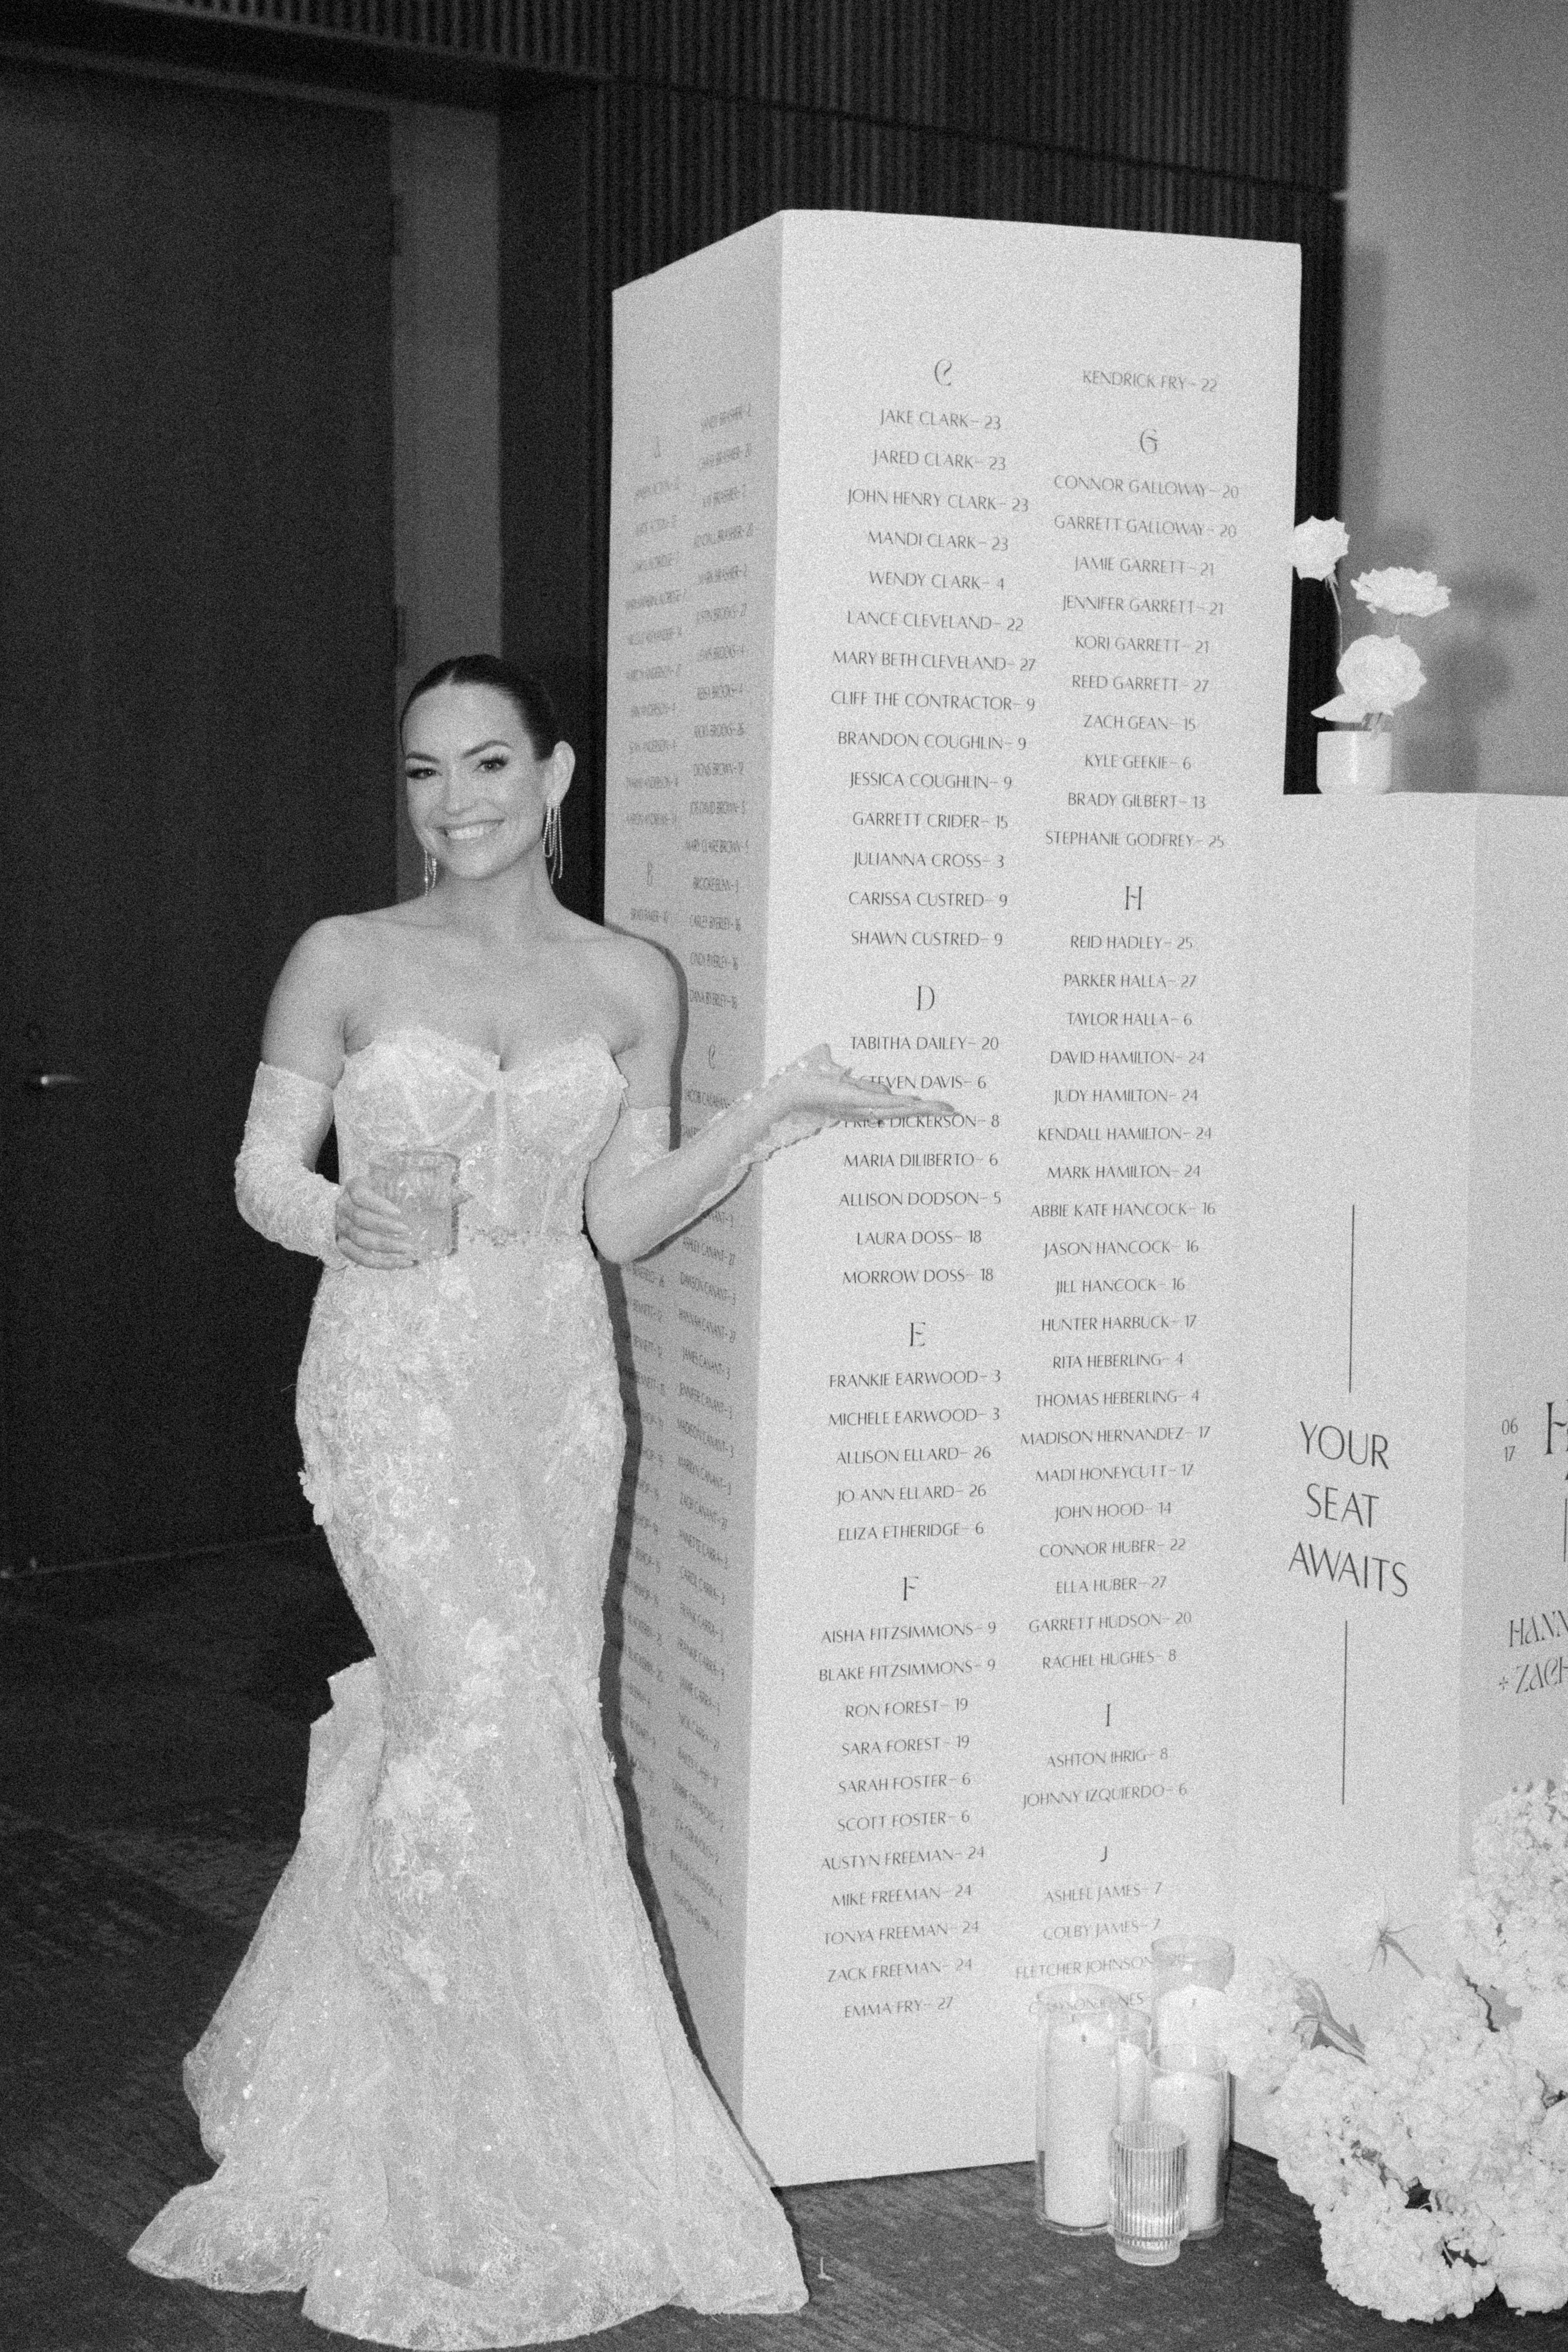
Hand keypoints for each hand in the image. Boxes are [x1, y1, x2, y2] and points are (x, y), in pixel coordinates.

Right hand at [335, 1177, 419, 1268]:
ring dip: (385, 1247)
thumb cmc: (379, 1192)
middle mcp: (343, 1207)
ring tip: (408, 1250)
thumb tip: (428, 1187)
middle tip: (407, 1231)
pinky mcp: (344, 1245)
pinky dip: (381, 1263)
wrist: (355, 1206)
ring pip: (360, 1241)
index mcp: (353, 1187)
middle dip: (385, 1227)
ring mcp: (341, 1228)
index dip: (378, 1204)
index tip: (398, 1212)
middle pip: (360, 1219)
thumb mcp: (387, 1181)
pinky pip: (360, 1258)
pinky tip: (401, 1263)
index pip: (360, 1195)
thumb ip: (402, 1182)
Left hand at [775, 1044, 955, 1128]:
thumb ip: (859, 1081)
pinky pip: (879, 1103)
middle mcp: (865, 1109)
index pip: (897, 1106)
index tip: (940, 1108)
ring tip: (942, 1108)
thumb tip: (878, 1083)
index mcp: (864, 1105)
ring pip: (896, 1108)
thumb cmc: (811, 1084)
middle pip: (903, 1110)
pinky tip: (913, 1103)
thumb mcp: (840, 1080)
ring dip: (920, 1108)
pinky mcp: (852, 1101)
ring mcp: (860, 1106)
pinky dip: (897, 1104)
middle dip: (928, 1110)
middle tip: (952, 1110)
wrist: (790, 1093)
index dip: (919, 1107)